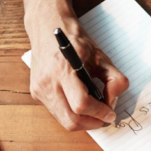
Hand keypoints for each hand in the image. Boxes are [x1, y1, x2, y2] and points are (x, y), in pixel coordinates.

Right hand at [27, 14, 129, 130]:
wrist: (47, 27)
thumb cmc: (75, 40)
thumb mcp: (100, 56)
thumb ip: (114, 79)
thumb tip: (113, 102)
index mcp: (63, 69)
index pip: (81, 104)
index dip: (99, 112)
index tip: (110, 113)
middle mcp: (47, 82)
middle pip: (70, 120)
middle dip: (91, 123)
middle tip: (104, 117)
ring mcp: (39, 89)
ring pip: (63, 120)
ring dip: (82, 121)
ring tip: (94, 110)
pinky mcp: (36, 93)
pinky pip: (57, 112)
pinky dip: (71, 113)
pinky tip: (80, 103)